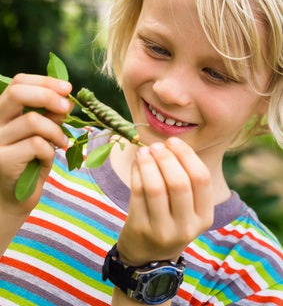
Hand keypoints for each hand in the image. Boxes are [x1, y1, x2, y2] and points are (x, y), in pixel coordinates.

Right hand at [0, 73, 72, 213]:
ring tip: (62, 142)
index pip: (17, 84)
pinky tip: (48, 159)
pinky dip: (50, 150)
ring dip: (55, 131)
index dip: (44, 82)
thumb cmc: (29, 164)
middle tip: (67, 108)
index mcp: (1, 113)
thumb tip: (66, 99)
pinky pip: (36, 144)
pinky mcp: (1, 160)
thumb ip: (48, 116)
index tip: (67, 88)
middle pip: (18, 93)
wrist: (11, 202)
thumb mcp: (41, 134)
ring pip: (32, 121)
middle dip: (49, 96)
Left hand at [117, 137, 213, 265]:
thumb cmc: (170, 220)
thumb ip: (186, 180)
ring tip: (144, 151)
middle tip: (156, 146)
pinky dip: (136, 173)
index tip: (173, 141)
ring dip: (148, 163)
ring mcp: (163, 230)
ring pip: (156, 188)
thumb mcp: (188, 208)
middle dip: (166, 158)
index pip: (201, 179)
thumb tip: (170, 144)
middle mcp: (187, 227)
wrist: (148, 256)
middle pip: (179, 183)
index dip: (186, 155)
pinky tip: (136, 163)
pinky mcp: (140, 229)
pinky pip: (137, 193)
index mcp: (204, 217)